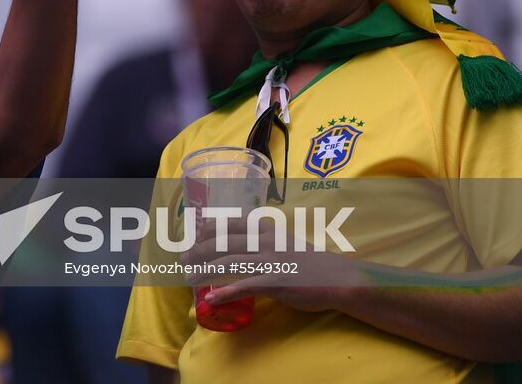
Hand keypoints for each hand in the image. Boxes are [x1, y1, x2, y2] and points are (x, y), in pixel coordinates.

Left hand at [182, 212, 363, 312]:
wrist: (338, 278)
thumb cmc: (310, 262)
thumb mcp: (285, 241)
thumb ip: (263, 240)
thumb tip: (240, 245)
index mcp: (267, 230)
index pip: (231, 223)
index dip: (209, 228)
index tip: (194, 236)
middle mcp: (266, 242)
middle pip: (224, 242)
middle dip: (199, 250)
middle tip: (183, 260)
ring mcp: (271, 261)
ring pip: (229, 263)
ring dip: (205, 271)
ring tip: (189, 279)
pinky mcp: (276, 282)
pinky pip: (245, 287)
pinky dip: (225, 292)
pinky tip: (211, 298)